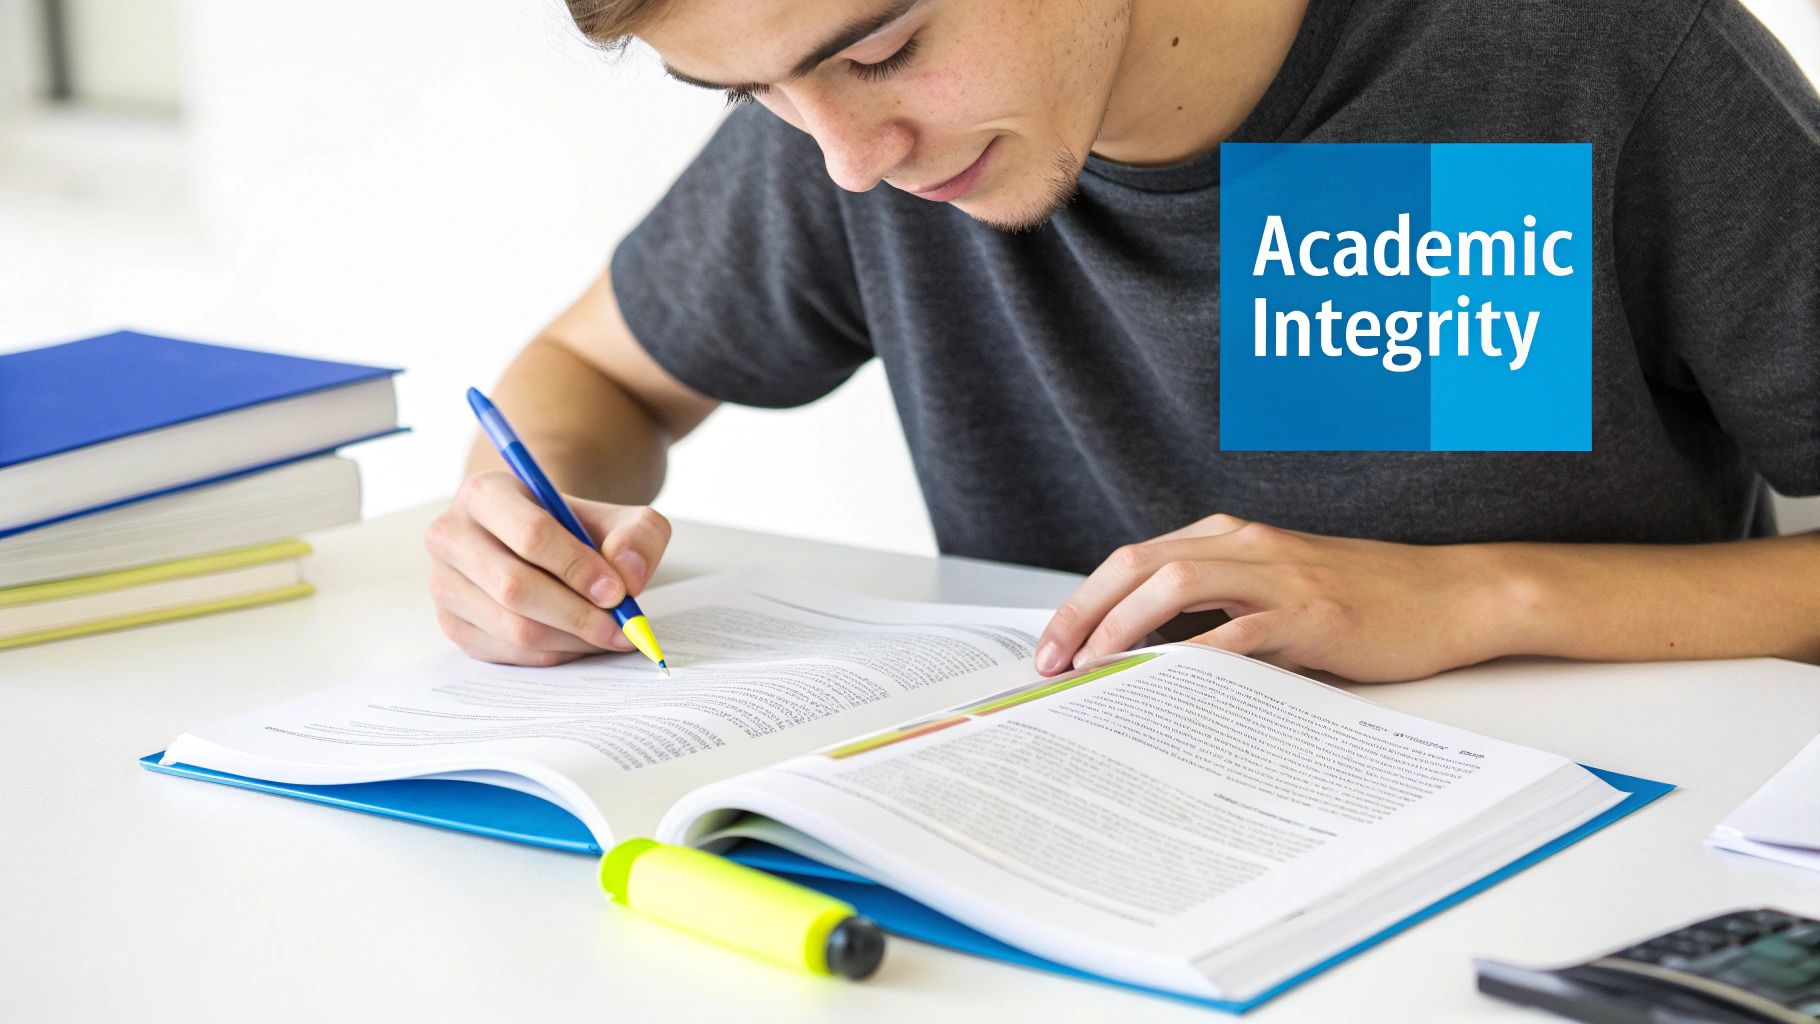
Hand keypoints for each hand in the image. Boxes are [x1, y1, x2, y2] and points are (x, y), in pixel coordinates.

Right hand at [423, 470, 672, 666]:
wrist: (537, 544)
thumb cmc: (575, 530)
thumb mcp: (618, 518)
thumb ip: (638, 536)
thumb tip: (628, 576)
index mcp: (486, 493)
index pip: (530, 534)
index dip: (578, 568)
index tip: (618, 591)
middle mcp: (451, 536)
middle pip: (515, 587)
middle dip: (577, 613)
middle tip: (622, 626)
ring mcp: (444, 584)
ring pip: (512, 626)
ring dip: (570, 638)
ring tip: (608, 634)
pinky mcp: (452, 624)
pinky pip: (507, 652)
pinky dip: (553, 653)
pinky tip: (579, 641)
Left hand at [1034, 514, 1516, 682]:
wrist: (1452, 596)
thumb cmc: (1363, 605)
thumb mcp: (1276, 597)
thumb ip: (1216, 615)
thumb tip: (1144, 664)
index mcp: (1231, 538)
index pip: (1132, 560)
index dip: (1083, 602)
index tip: (1051, 648)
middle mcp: (1247, 545)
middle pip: (1138, 564)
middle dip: (1083, 612)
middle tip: (1050, 663)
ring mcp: (1280, 573)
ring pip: (1176, 582)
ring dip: (1124, 627)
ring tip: (1095, 670)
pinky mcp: (1314, 611)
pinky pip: (1240, 627)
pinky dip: (1196, 653)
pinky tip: (1166, 683)